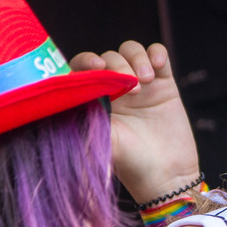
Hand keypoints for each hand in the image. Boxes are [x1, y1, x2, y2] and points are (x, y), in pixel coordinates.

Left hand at [70, 41, 199, 204]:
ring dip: (137, 59)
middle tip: (131, 88)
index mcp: (96, 100)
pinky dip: (157, 54)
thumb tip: (60, 105)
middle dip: (119, 65)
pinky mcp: (166, 85)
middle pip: (110, 56)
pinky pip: (159, 55)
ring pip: (132, 51)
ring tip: (146, 81)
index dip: (87, 61)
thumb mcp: (102, 141)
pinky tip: (158, 68)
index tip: (97, 67)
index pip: (83, 68)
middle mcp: (117, 90)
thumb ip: (84, 121)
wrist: (167, 176)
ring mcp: (142, 86)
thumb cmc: (131, 164)